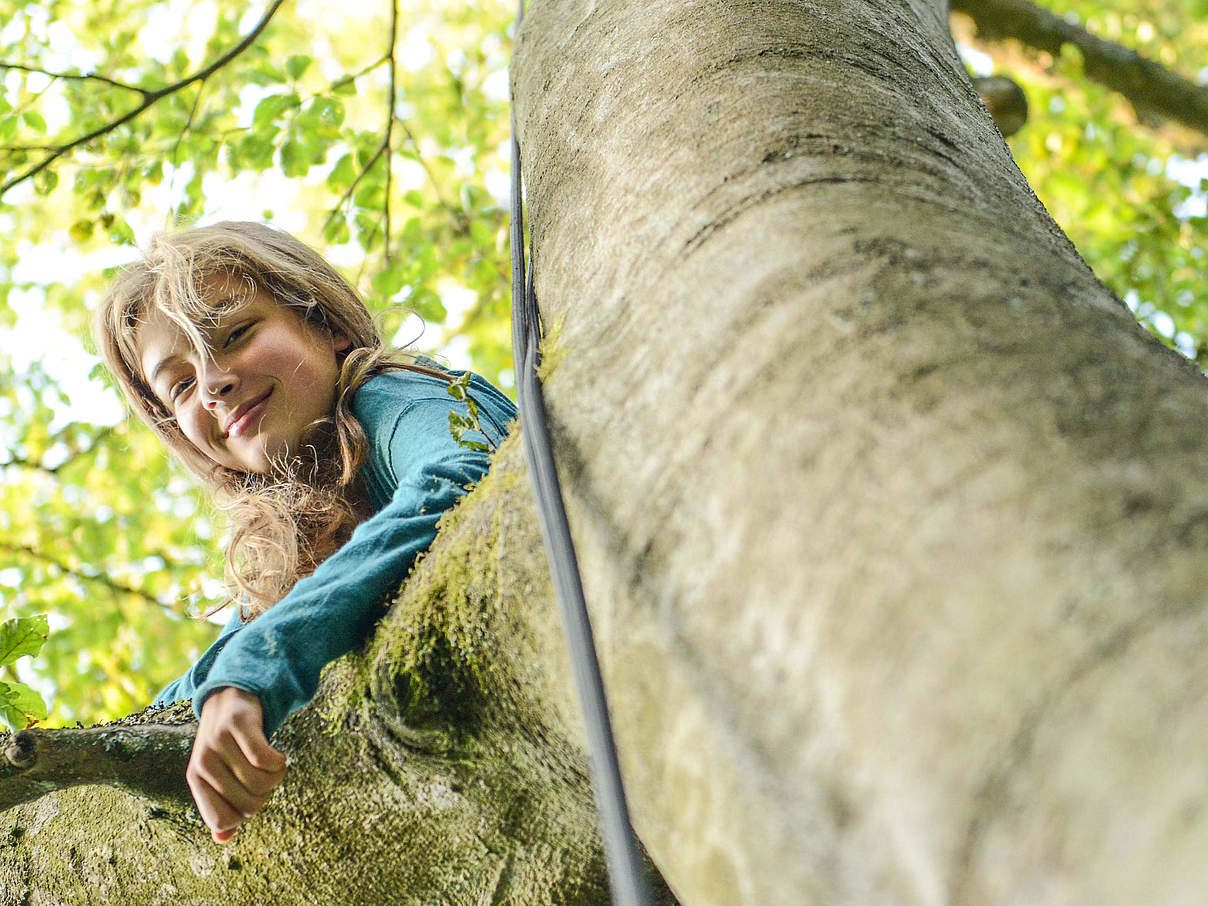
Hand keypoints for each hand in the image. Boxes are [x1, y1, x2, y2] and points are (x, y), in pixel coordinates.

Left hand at [187, 687, 286, 843]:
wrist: (229, 696)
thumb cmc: (227, 744)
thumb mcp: (219, 774)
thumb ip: (222, 805)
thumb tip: (223, 839)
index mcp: (196, 779)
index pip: (220, 820)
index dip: (243, 815)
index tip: (251, 798)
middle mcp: (203, 762)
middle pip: (248, 803)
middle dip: (265, 796)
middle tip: (266, 779)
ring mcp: (219, 742)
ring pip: (260, 783)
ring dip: (276, 778)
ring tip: (274, 766)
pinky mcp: (238, 724)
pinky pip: (265, 759)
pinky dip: (280, 763)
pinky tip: (280, 757)